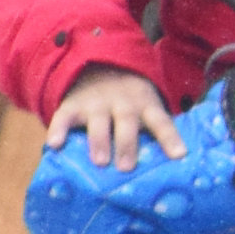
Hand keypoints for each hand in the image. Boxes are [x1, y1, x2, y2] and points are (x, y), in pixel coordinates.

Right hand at [47, 66, 184, 165]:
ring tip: (100, 161)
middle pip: (127, 122)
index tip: (179, 155)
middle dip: (127, 144)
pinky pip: (64, 117)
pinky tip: (55, 144)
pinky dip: (59, 130)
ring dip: (99, 141)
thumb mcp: (147, 106)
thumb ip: (155, 131)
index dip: (170, 138)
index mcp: (145, 105)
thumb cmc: (129, 101)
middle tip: (126, 168)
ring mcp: (96, 103)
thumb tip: (174, 165)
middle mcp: (122, 103)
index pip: (161, 121)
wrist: (98, 65)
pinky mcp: (73, 105)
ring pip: (98, 122)